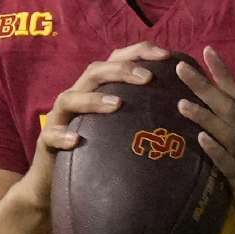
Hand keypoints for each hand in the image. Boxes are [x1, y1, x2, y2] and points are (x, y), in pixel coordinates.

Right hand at [19, 42, 171, 209]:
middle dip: (122, 70)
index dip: (140, 52)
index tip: (167, 55)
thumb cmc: (98, 150)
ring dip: (94, 99)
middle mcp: (78, 95)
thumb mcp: (123, 127)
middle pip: (96, 71)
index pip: (118, 59)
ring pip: (71, 98)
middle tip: (148, 77)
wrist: (56, 181)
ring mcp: (59, 117)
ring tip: (117, 104)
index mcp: (98, 88)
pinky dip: (63, 135)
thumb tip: (187, 104)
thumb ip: (145, 110)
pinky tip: (76, 140)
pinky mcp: (46, 140)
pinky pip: (51, 135)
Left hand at [175, 46, 234, 233]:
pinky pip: (231, 167)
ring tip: (181, 102)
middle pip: (231, 108)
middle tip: (181, 66)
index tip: (206, 50)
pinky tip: (201, 140)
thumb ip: (229, 143)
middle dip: (206, 86)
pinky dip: (216, 152)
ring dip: (206, 117)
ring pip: (229, 134)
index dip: (224, 74)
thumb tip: (204, 125)